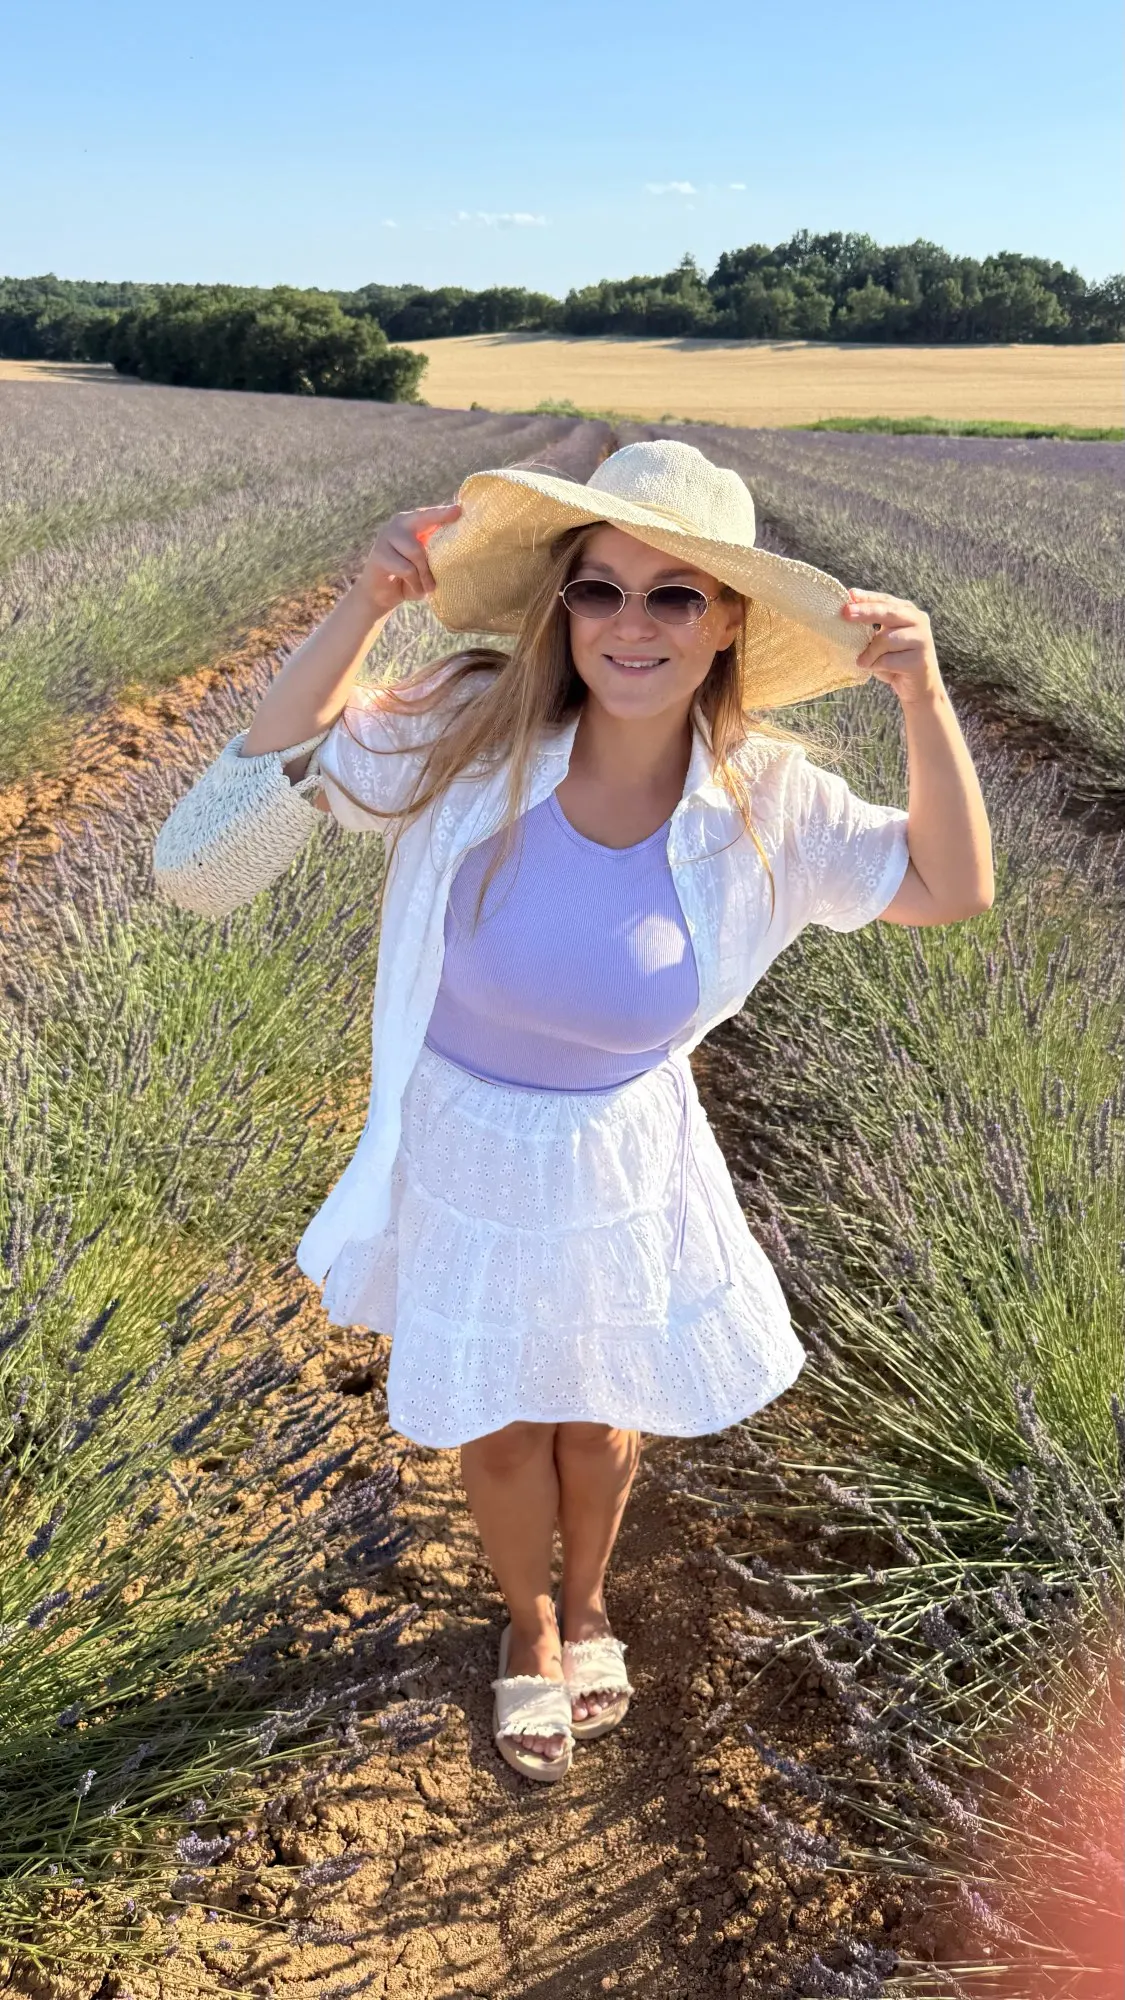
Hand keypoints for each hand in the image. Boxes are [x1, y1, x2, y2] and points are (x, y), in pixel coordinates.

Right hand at [354, 502, 462, 616]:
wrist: (380, 595)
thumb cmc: (410, 579)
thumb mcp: (426, 564)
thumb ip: (435, 554)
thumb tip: (456, 552)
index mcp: (411, 522)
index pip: (429, 514)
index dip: (443, 512)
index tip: (459, 509)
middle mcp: (398, 523)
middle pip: (422, 518)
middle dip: (440, 517)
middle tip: (457, 519)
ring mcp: (386, 536)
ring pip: (416, 551)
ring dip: (426, 573)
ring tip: (430, 587)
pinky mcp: (379, 554)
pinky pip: (407, 569)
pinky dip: (415, 582)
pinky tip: (417, 590)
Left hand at [840, 588, 944, 705]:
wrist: (917, 688)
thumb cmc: (894, 661)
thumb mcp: (880, 640)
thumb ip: (870, 627)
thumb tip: (845, 614)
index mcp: (907, 611)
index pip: (885, 600)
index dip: (867, 598)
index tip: (849, 595)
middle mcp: (918, 620)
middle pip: (889, 612)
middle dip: (865, 612)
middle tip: (846, 613)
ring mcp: (922, 639)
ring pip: (886, 639)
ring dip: (869, 652)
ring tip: (861, 661)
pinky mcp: (920, 660)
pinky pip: (888, 660)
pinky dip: (877, 666)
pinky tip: (879, 670)